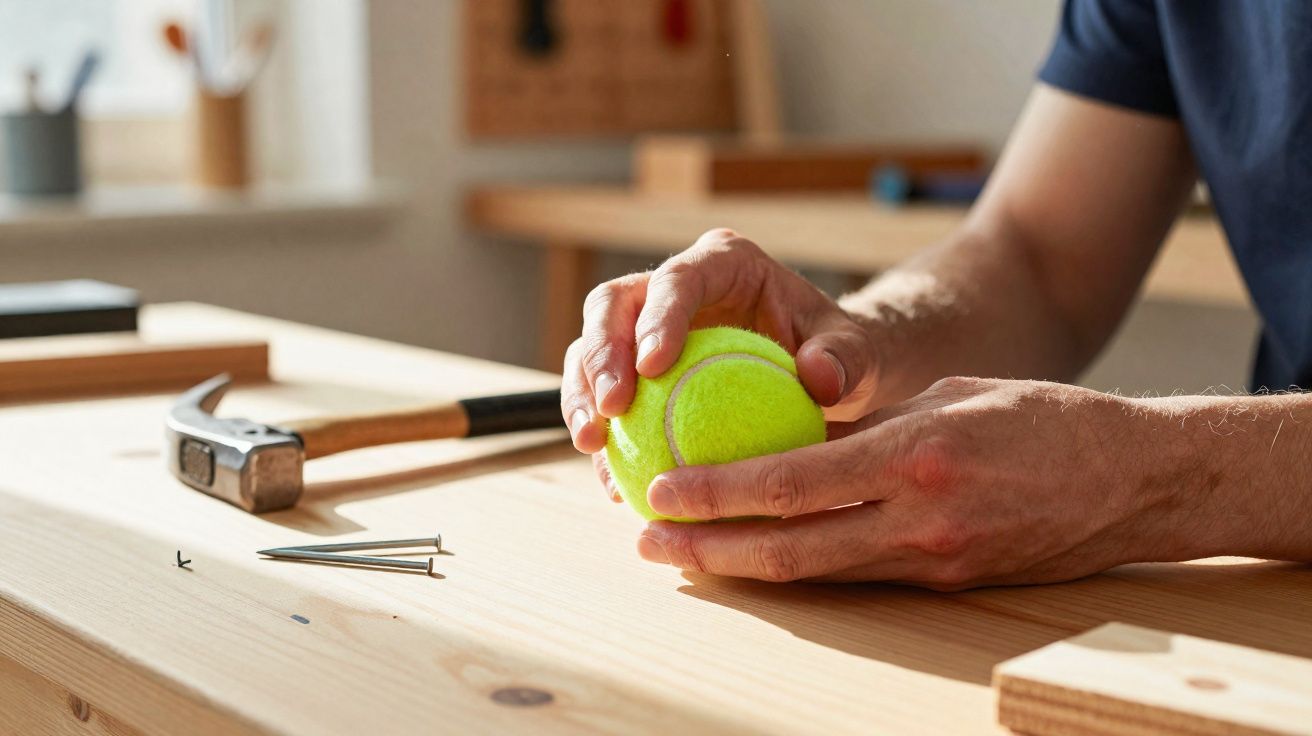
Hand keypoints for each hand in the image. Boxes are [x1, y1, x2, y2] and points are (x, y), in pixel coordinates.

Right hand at [560, 229, 881, 500]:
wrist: (825, 377)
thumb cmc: (840, 354)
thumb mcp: (857, 353)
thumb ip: (845, 359)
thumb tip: (818, 378)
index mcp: (723, 263)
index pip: (678, 279)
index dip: (657, 318)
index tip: (654, 367)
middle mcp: (673, 287)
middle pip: (613, 306)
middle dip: (601, 354)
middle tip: (611, 408)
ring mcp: (646, 329)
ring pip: (591, 349)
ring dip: (581, 396)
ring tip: (593, 445)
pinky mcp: (635, 373)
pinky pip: (603, 401)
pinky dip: (604, 439)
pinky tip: (611, 482)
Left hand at [634, 377, 1214, 588]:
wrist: (1134, 479)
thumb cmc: (1044, 418)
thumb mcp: (949, 396)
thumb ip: (868, 424)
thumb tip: (791, 435)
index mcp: (917, 455)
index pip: (792, 482)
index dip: (717, 494)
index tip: (661, 492)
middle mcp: (920, 518)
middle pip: (789, 548)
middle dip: (707, 550)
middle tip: (647, 543)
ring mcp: (935, 559)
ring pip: (816, 575)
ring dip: (742, 569)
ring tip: (686, 560)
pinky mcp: (948, 582)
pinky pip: (857, 579)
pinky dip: (800, 572)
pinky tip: (760, 562)